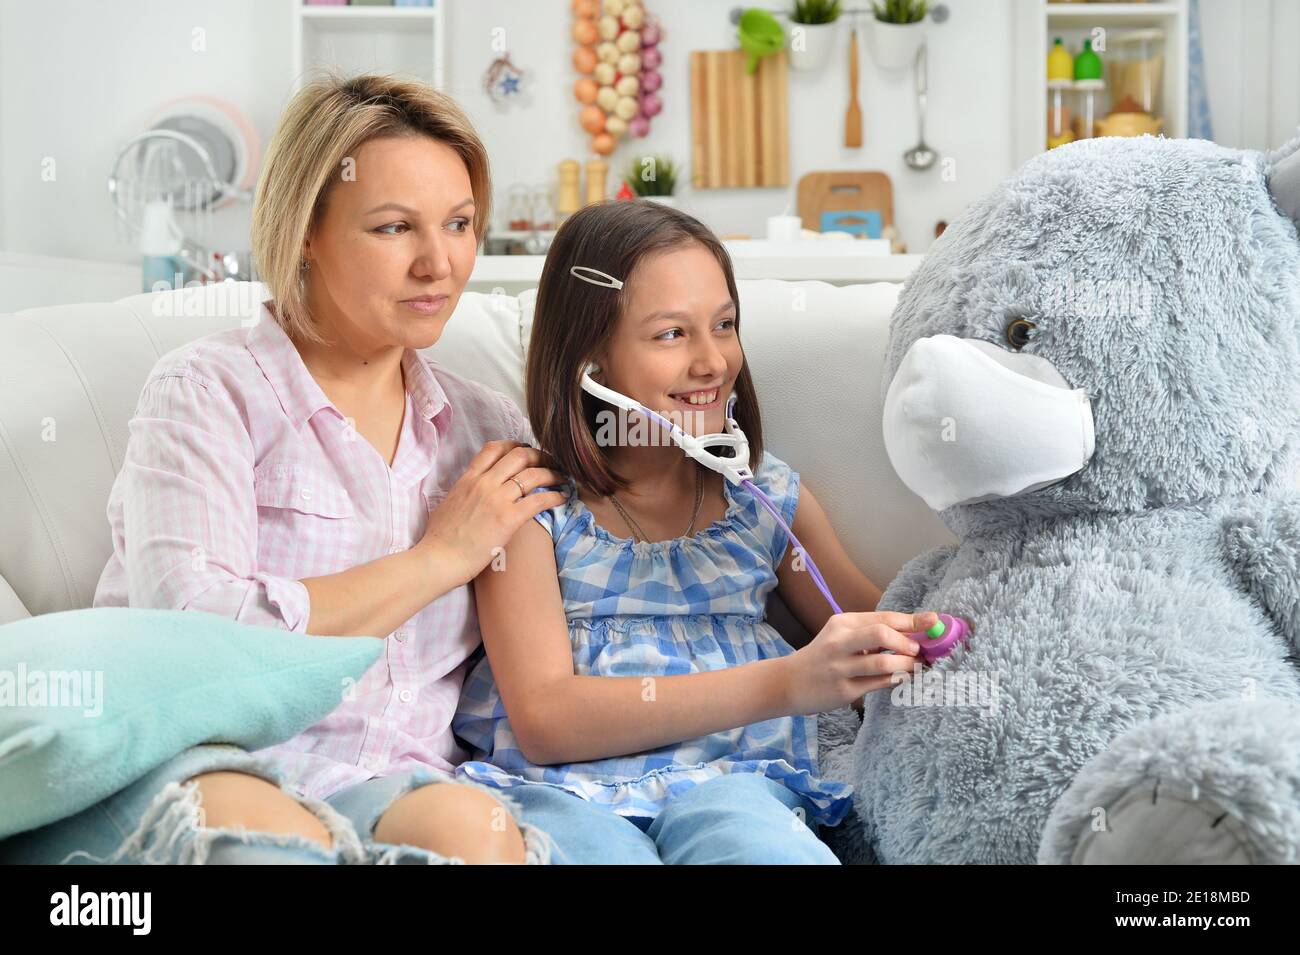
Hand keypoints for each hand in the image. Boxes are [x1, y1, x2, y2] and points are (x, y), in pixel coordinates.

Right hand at [416, 440, 568, 584]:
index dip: (516, 445)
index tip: (527, 450)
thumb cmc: (439, 538)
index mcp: (468, 479)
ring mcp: (497, 500)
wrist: (438, 558)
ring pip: (533, 474)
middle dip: (540, 456)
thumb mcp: (449, 503)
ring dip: (553, 473)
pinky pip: (539, 500)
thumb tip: (471, 493)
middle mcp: (484, 483)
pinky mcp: (509, 519)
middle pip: (520, 455)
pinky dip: (554, 496)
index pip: (494, 448)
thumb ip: (464, 492)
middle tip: (551, 462)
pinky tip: (562, 497)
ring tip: (563, 478)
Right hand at [782, 610, 939, 715]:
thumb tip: (913, 633)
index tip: (933, 621)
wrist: (789, 682)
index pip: (883, 617)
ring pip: (883, 662)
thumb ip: (871, 632)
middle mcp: (840, 642)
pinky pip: (878, 683)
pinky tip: (901, 678)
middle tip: (918, 650)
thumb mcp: (841, 636)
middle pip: (881, 633)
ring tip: (915, 666)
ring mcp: (841, 667)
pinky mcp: (843, 690)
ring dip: (906, 664)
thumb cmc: (823, 656)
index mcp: (842, 623)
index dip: (911, 620)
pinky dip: (895, 680)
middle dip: (907, 641)